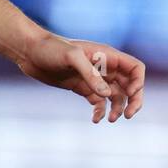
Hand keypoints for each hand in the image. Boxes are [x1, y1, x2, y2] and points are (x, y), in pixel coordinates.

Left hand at [15, 34, 145, 123]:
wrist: (29, 52)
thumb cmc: (50, 49)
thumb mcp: (71, 58)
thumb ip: (90, 74)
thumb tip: (107, 94)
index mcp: (107, 55)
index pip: (135, 68)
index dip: (138, 82)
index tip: (129, 94)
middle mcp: (104, 67)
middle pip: (129, 85)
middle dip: (133, 101)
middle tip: (127, 115)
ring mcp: (93, 78)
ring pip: (115, 96)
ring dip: (117, 109)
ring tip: (110, 119)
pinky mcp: (81, 87)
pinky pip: (98, 102)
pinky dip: (100, 111)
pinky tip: (95, 119)